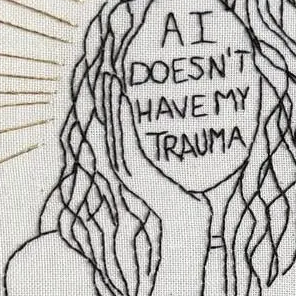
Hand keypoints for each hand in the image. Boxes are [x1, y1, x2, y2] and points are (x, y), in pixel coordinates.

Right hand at [102, 73, 210, 235]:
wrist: (190, 224)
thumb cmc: (191, 199)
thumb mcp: (180, 168)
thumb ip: (176, 150)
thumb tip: (190, 124)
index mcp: (130, 165)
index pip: (115, 132)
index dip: (110, 108)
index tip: (111, 82)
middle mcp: (123, 167)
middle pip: (108, 127)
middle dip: (104, 99)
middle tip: (105, 71)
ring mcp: (127, 170)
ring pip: (113, 129)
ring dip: (109, 102)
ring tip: (108, 77)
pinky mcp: (136, 171)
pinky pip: (124, 137)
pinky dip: (120, 115)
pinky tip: (120, 96)